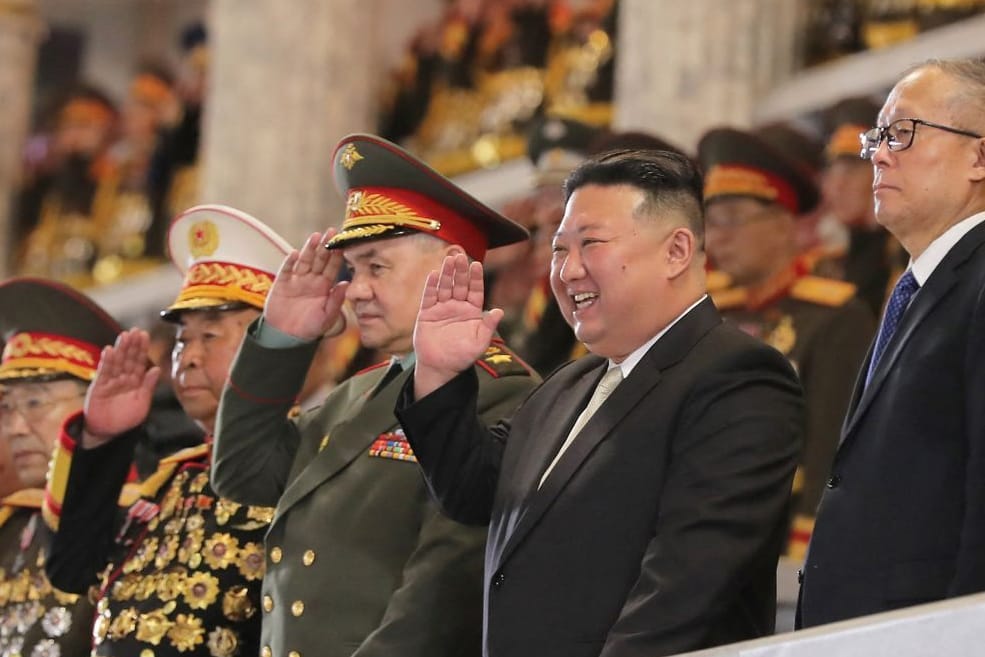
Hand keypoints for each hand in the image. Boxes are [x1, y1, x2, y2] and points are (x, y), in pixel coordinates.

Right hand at [83, 328, 160, 447]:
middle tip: (136, 331)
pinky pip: (104, 372)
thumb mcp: (142, 402)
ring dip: (120, 349)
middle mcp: (124, 377)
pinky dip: (107, 362)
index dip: (142, 348)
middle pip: (128, 358)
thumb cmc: (126, 418)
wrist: (108, 432)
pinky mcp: (99, 386)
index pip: (140, 361)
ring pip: (117, 362)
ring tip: (124, 336)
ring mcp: (111, 380)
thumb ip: (148, 386)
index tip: (145, 335)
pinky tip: (109, 351)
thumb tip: (156, 369)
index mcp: (136, 381)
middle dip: (132, 344)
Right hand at [264, 227, 348, 340]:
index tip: (343, 242)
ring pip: (304, 261)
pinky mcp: (282, 284)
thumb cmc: (310, 327)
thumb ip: (336, 300)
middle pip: (319, 260)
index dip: (337, 255)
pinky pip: (286, 271)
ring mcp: (296, 280)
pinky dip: (290, 263)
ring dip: (309, 249)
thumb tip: (346, 284)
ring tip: (315, 237)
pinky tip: (295, 254)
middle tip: (331, 232)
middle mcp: (311, 280)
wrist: (288, 337)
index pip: (333, 267)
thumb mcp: (327, 315)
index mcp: (325, 286)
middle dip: (325, 246)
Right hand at [413, 253, 502, 398]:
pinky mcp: (427, 314)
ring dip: (447, 274)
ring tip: (448, 260)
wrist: (440, 368)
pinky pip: (429, 297)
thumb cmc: (462, 356)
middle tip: (460, 256)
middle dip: (460, 271)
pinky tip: (434, 274)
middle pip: (459, 285)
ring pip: (445, 287)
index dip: (475, 278)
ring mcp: (442, 309)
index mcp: (472, 312)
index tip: (476, 265)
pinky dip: (431, 286)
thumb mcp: (480, 343)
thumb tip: (499, 311)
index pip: (475, 290)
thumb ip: (489, 326)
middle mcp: (457, 307)